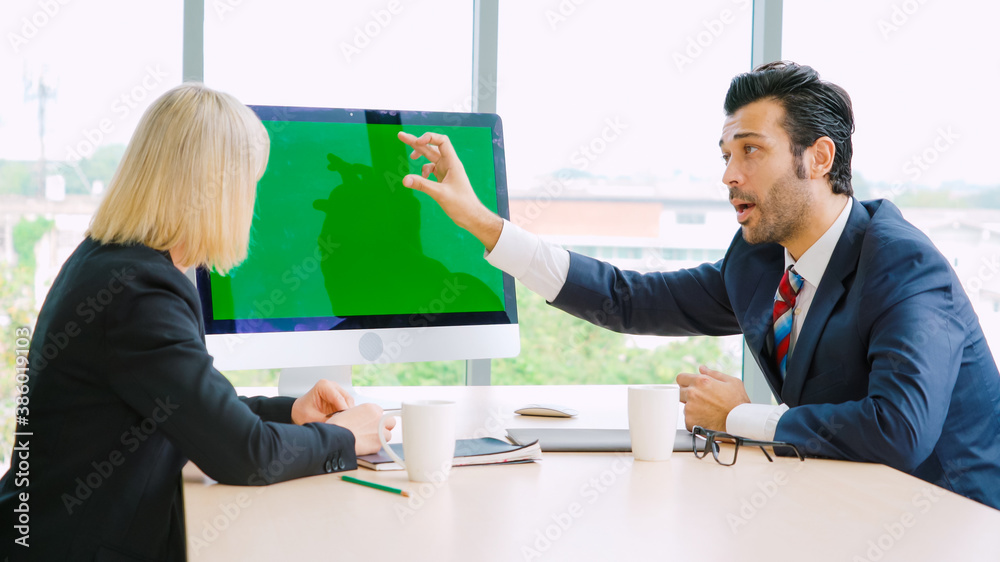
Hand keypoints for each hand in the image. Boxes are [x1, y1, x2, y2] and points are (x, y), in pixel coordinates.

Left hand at [291, 379, 353, 424]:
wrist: (299, 411)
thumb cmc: (302, 411)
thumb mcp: (311, 417)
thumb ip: (325, 420)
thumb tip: (338, 424)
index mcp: (323, 385)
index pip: (339, 398)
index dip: (344, 411)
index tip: (346, 422)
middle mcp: (332, 385)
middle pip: (347, 399)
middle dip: (348, 412)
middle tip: (347, 425)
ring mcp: (337, 391)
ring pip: (350, 403)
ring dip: (348, 413)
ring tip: (345, 424)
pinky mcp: (340, 398)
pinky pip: (348, 406)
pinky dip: (347, 414)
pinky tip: (344, 422)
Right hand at [326, 403, 395, 455]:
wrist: (335, 438)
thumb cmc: (338, 426)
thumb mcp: (348, 412)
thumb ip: (360, 414)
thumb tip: (362, 419)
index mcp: (371, 408)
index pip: (380, 411)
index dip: (376, 418)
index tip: (371, 422)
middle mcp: (378, 418)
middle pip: (390, 422)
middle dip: (384, 426)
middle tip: (376, 431)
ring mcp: (380, 431)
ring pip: (388, 435)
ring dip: (381, 437)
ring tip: (369, 440)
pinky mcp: (379, 444)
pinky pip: (381, 445)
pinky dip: (374, 446)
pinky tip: (365, 446)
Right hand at [397, 131, 502, 250]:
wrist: (471, 216)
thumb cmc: (461, 205)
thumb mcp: (440, 194)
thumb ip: (422, 185)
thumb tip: (404, 179)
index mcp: (453, 163)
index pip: (442, 141)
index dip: (429, 138)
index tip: (417, 142)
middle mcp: (450, 164)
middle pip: (432, 147)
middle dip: (417, 142)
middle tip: (401, 136)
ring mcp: (446, 171)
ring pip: (430, 158)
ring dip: (420, 155)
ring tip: (410, 156)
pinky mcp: (444, 179)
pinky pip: (431, 169)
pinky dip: (424, 171)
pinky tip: (421, 178)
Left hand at [676, 365, 749, 431]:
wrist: (740, 424)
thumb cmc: (738, 403)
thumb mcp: (731, 382)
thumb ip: (713, 373)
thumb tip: (702, 368)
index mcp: (700, 381)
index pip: (680, 378)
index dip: (687, 382)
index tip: (691, 387)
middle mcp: (692, 394)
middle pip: (679, 392)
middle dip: (688, 395)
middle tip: (702, 400)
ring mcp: (689, 409)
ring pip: (684, 406)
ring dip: (692, 408)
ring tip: (708, 411)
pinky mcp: (689, 422)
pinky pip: (688, 419)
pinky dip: (695, 420)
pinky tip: (707, 419)